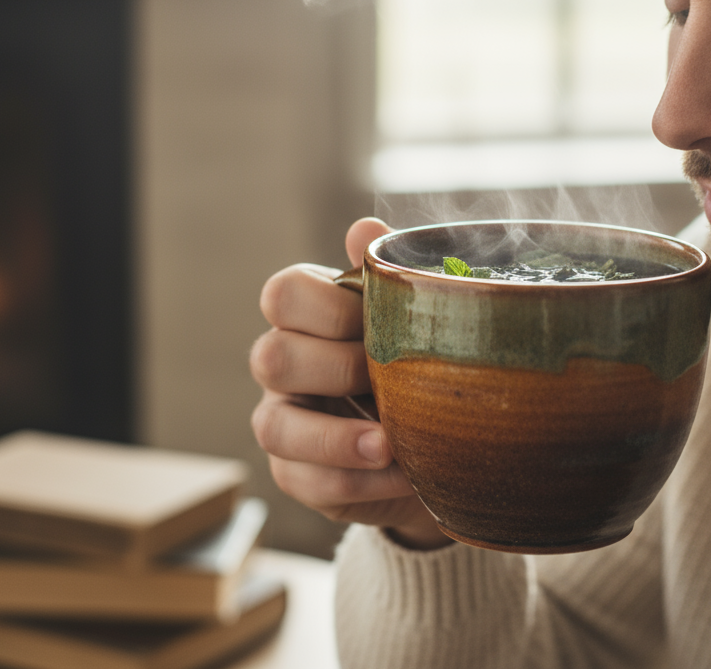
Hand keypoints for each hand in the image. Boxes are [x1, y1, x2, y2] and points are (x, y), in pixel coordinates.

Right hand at [250, 217, 450, 549]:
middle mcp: (285, 365)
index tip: (374, 323)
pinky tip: (400, 475)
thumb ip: (389, 273)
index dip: (324, 309)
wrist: (441, 438)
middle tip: (384, 380)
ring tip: (389, 446)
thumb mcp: (415, 317)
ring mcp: (284, 420)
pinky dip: (356, 482)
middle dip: (330, 370)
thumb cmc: (419, 362)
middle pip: (268, 357)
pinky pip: (302, 480)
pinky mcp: (297, 473)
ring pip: (274, 426)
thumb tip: (365, 229)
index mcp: (309, 316)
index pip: (282, 294)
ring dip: (335, 438)